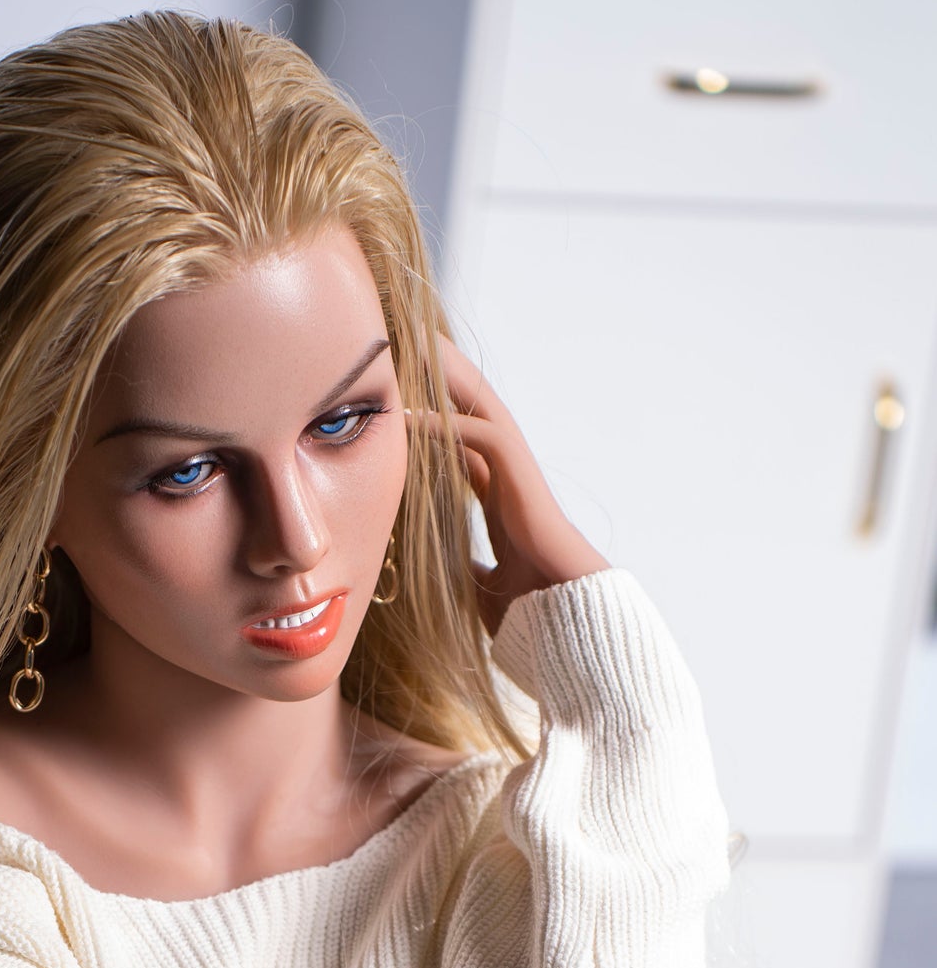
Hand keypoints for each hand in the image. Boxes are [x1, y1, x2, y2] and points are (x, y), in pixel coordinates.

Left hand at [412, 335, 609, 637]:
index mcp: (500, 498)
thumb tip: (448, 574)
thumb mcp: (482, 587)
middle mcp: (509, 477)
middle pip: (472, 410)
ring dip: (448, 380)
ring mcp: (518, 474)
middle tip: (408, 346)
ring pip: (480, 408)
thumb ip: (466, 569)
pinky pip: (482, 437)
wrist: (567, 621)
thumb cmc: (532, 611)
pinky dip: (447, 425)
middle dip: (443, 378)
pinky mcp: (522, 480)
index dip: (435, 420)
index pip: (463, 445)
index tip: (400, 400)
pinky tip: (412, 416)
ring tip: (412, 350)